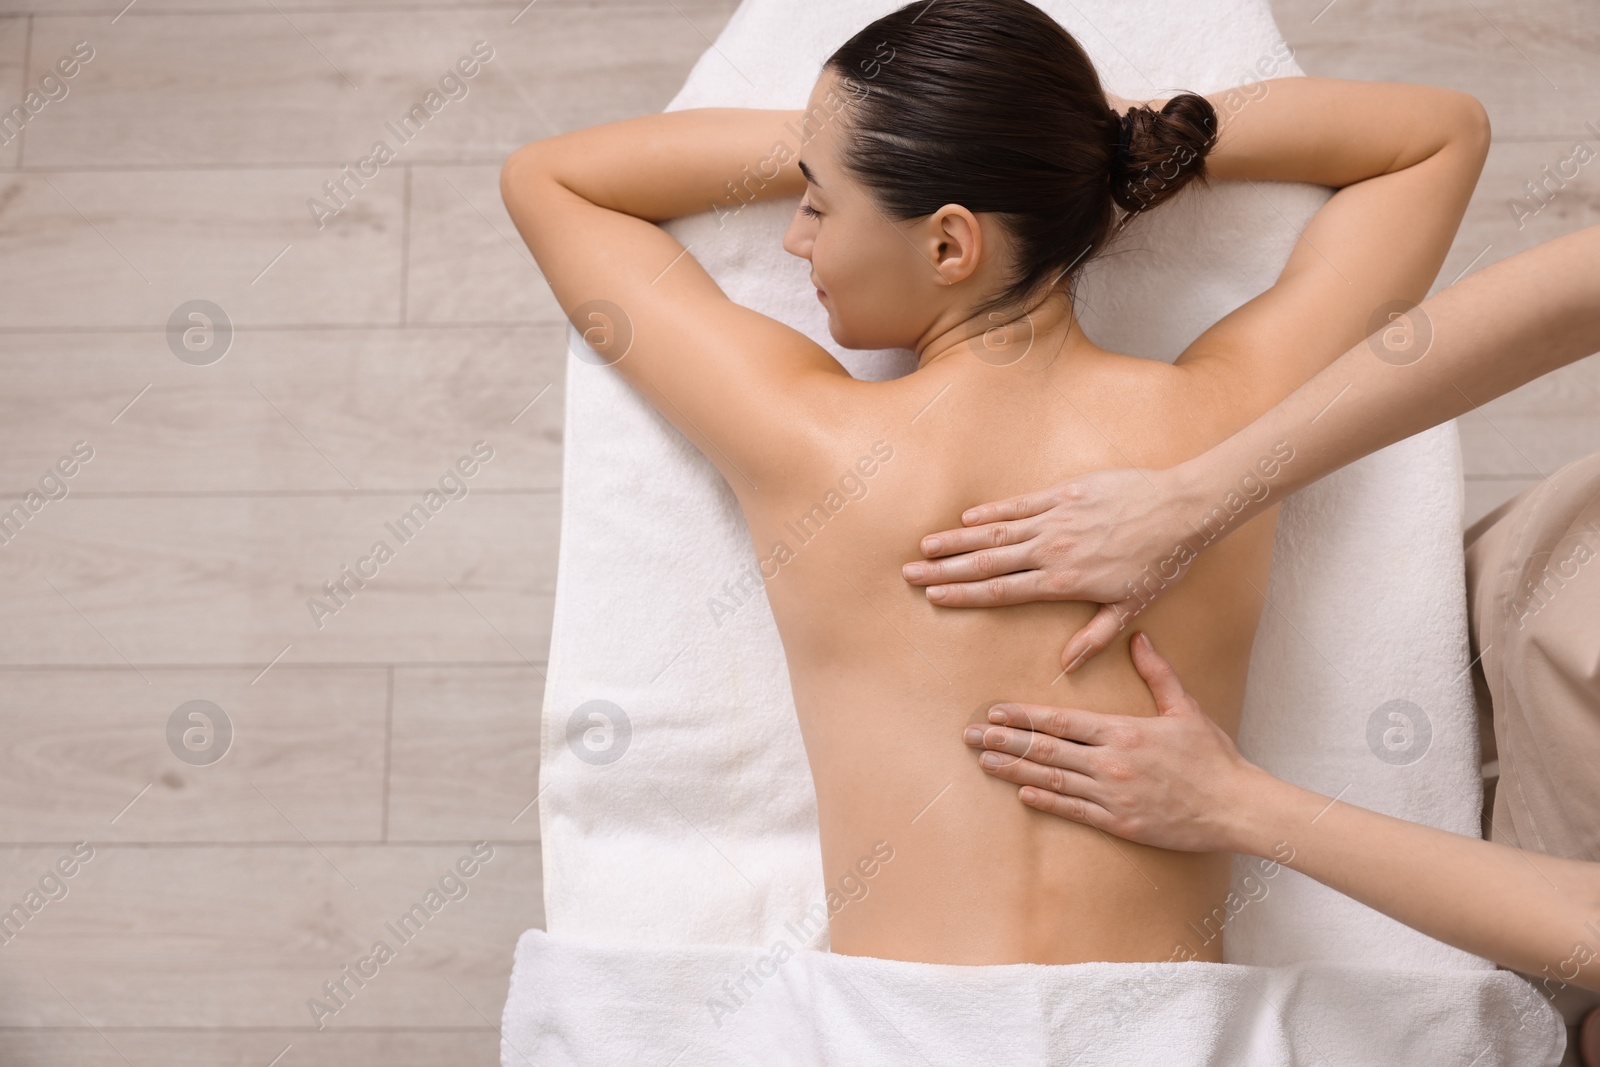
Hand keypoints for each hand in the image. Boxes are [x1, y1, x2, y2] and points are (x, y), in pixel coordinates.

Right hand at [901, 465, 1203, 670]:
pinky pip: (1019, 504)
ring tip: (926, 545)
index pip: (1001, 591)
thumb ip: (1096, 635)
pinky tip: (968, 517)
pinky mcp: (1064, 493)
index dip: (963, 595)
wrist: (1181, 510)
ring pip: (995, 531)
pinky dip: (991, 511)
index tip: (933, 597)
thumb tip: (1068, 664)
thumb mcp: (1132, 607)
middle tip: (910, 573)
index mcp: (1063, 582)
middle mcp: (1050, 550)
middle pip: (986, 562)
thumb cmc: (1161, 562)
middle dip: (945, 569)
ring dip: (958, 539)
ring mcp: (1054, 519)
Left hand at [961, 632, 1263, 853]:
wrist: (1237, 806)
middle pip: (1047, 750)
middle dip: (1005, 741)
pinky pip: (1074, 811)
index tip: (994, 711)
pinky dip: (1045, 801)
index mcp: (1124, 731)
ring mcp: (1113, 795)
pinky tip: (1021, 793)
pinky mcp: (1120, 823)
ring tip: (984, 761)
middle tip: (969, 736)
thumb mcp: (1185, 708)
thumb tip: (1138, 638)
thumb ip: (1157, 673)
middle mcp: (1112, 763)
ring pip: (1052, 780)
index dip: (1024, 716)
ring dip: (1014, 770)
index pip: (1062, 722)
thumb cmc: (1213, 757)